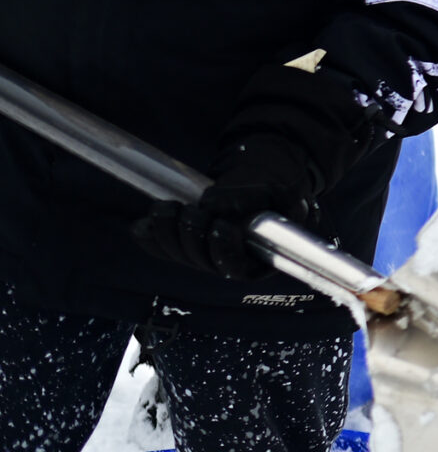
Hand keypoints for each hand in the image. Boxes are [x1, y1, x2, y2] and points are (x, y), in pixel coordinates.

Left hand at [131, 61, 376, 279]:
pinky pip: (156, 247)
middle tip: (194, 210)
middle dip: (192, 234)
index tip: (221, 226)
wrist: (254, 184)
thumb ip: (254, 198)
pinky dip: (147, 234)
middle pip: (200, 261)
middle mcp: (225, 264)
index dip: (223, 251)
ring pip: (176, 254)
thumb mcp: (278, 192)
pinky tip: (145, 221)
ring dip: (167, 231)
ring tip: (168, 207)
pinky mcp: (177, 245)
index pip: (235, 267)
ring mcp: (199, 257)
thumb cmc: (271, 192)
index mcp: (256, 260)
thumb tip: (212, 204)